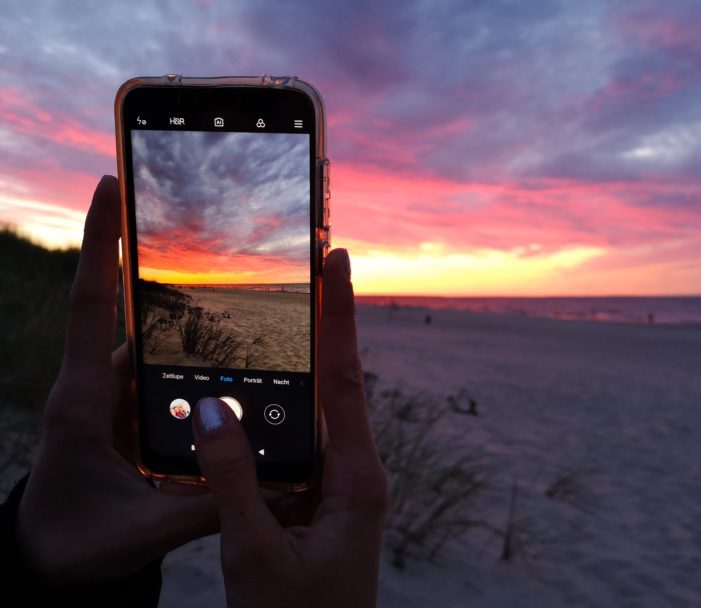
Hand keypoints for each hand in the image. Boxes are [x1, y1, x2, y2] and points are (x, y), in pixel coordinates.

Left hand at [15, 176, 219, 583]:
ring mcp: (116, 399)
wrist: (48, 558)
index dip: (101, 246)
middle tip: (223, 243)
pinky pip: (169, 382)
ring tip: (254, 323)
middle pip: (139, 316)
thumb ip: (203, 508)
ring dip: (199, 339)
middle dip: (174, 279)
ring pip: (162, 351)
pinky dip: (199, 376)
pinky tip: (237, 385)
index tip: (110, 187)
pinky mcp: (133, 414)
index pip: (91, 306)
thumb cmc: (74, 542)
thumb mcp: (138, 531)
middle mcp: (98, 386)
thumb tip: (271, 488)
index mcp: (82, 399)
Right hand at [193, 248, 387, 607]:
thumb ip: (232, 480)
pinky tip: (263, 392)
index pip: (346, 380)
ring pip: (320, 412)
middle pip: (338, 383)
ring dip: (304, 366)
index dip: (339, 316)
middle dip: (326, 324)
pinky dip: (285, 411)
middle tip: (311, 268)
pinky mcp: (323, 498)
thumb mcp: (254, 551)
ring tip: (288, 311)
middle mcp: (356, 472)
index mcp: (356, 479)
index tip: (337, 262)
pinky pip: (303, 442)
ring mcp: (341, 485)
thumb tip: (210, 408)